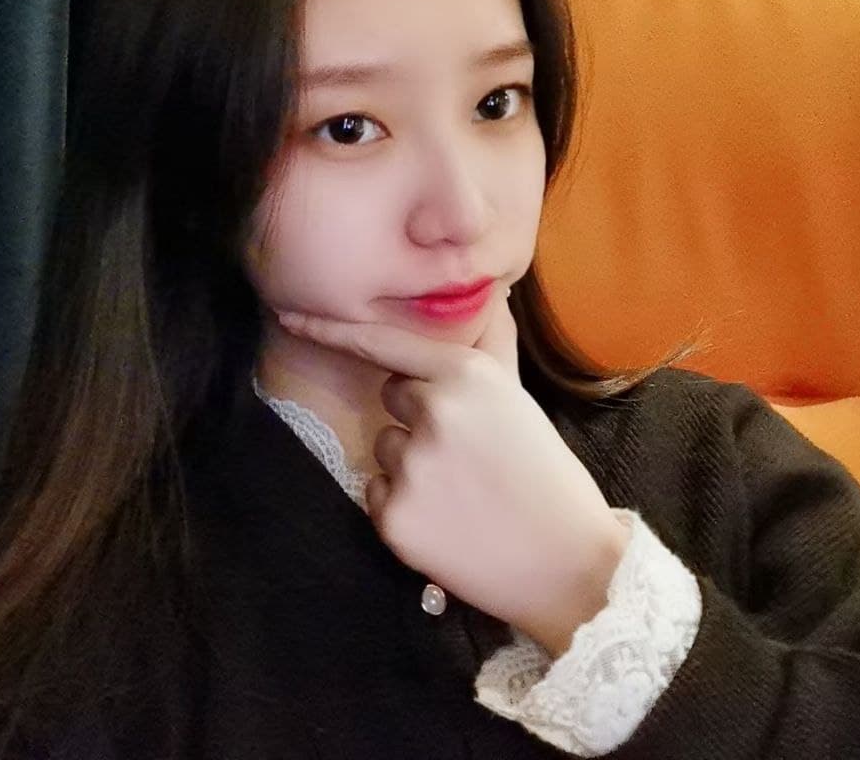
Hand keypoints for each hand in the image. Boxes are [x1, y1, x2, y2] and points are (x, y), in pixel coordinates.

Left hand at [276, 293, 629, 654]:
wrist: (569, 564)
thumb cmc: (548, 476)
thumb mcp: (521, 401)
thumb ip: (493, 347)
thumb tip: (491, 296)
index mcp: (466, 375)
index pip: (382, 343)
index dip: (331, 328)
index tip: (290, 314)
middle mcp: (433, 411)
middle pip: (390, 396)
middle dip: (418, 417)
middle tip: (466, 452)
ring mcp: (411, 466)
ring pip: (385, 448)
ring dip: (412, 466)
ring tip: (463, 492)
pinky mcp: (395, 517)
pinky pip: (377, 494)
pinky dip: (403, 508)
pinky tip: (448, 522)